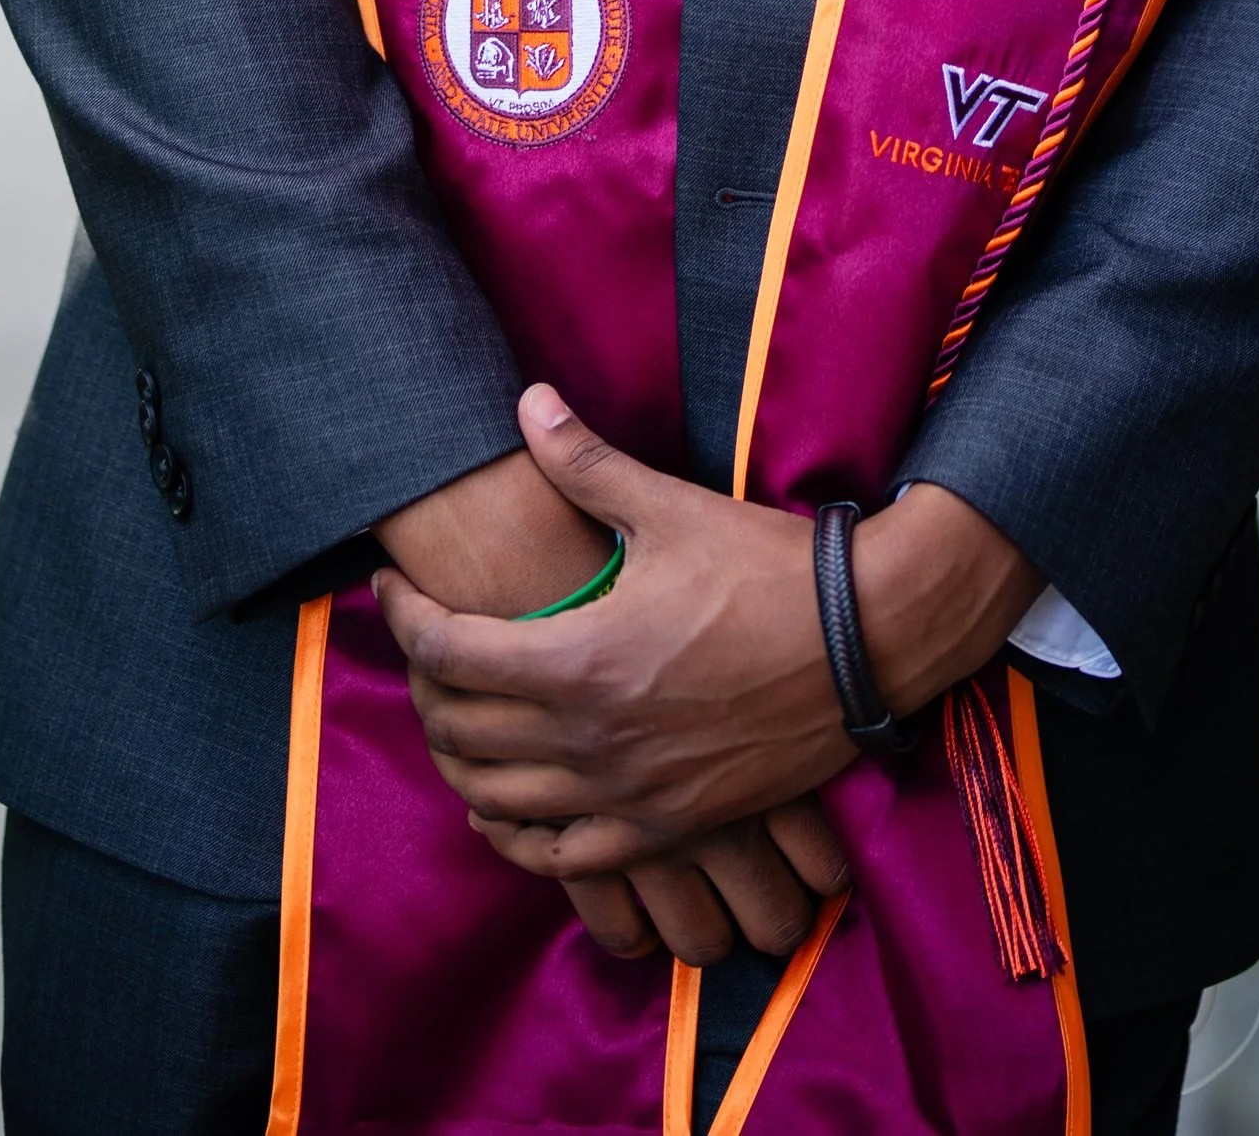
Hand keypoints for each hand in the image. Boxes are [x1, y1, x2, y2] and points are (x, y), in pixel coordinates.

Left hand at [372, 384, 1041, 914]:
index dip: (405, 614)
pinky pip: (561, 858)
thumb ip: (584, 459)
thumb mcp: (670, 506)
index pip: (447, 653)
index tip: (392, 584)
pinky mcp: (664, 828)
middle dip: (422, 684)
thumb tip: (526, 399)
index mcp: (580, 660)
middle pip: (459, 729)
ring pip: (496, 800)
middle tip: (422, 642)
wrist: (867, 644)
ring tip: (452, 713)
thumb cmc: (767, 568)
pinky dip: (516, 834)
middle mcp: (589, 742)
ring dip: (458, 757)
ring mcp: (626, 796)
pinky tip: (504, 806)